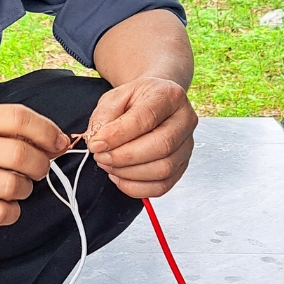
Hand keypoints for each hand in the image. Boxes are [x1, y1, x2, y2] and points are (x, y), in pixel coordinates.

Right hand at [0, 104, 70, 225]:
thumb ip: (4, 125)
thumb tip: (55, 140)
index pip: (19, 118)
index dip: (47, 130)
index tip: (57, 142)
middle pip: (21, 156)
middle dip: (41, 165)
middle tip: (37, 169)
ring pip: (14, 187)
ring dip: (27, 189)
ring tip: (18, 186)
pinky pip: (0, 214)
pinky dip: (12, 212)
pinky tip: (5, 205)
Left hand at [84, 76, 196, 197]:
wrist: (153, 104)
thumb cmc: (135, 101)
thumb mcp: (114, 98)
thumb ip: (104, 116)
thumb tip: (98, 140)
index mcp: (169, 96)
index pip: (147, 118)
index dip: (118, 135)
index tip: (97, 143)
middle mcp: (184, 120)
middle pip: (161, 146)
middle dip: (124, 157)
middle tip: (101, 156)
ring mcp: (187, 145)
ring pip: (163, 169)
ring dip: (128, 173)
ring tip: (108, 164)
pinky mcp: (182, 165)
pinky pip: (163, 186)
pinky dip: (136, 187)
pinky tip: (120, 176)